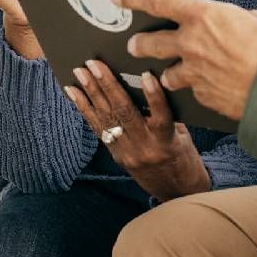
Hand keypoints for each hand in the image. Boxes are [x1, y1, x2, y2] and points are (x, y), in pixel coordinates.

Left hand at [64, 59, 209, 202]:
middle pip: (124, 114)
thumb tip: (147, 83)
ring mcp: (127, 153)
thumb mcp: (182, 135)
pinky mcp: (116, 156)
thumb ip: (165, 113)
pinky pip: (97, 128)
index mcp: (166, 142)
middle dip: (107, 86)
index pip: (160, 117)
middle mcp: (144, 148)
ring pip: (106, 119)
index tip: (146, 75)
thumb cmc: (184, 156)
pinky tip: (73, 92)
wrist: (176, 192)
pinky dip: (84, 108)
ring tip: (80, 72)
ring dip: (91, 93)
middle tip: (95, 64)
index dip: (154, 96)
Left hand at [115, 0, 256, 121]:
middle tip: (134, 44)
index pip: (157, 0)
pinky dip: (199, 89)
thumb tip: (241, 20)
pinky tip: (214, 89)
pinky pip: (194, 91)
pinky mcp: (201, 95)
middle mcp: (191, 43)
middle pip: (150, 42)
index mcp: (202, 16)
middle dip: (139, 43)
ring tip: (174, 74)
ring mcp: (193, 72)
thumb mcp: (253, 21)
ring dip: (170, 73)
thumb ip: (237, 19)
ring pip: (168, 74)